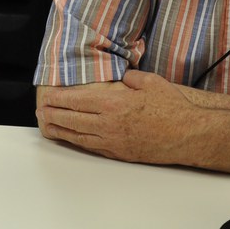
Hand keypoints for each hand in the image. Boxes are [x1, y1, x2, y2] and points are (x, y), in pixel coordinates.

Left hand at [36, 71, 196, 163]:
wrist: (189, 135)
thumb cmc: (173, 108)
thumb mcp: (150, 81)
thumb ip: (131, 77)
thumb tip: (122, 77)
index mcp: (114, 103)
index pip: (77, 100)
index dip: (59, 98)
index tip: (47, 96)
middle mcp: (109, 123)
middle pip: (72, 119)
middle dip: (53, 115)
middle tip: (40, 112)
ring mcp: (113, 141)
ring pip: (79, 136)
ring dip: (61, 130)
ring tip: (48, 126)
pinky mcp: (120, 153)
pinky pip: (92, 148)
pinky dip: (77, 142)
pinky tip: (71, 139)